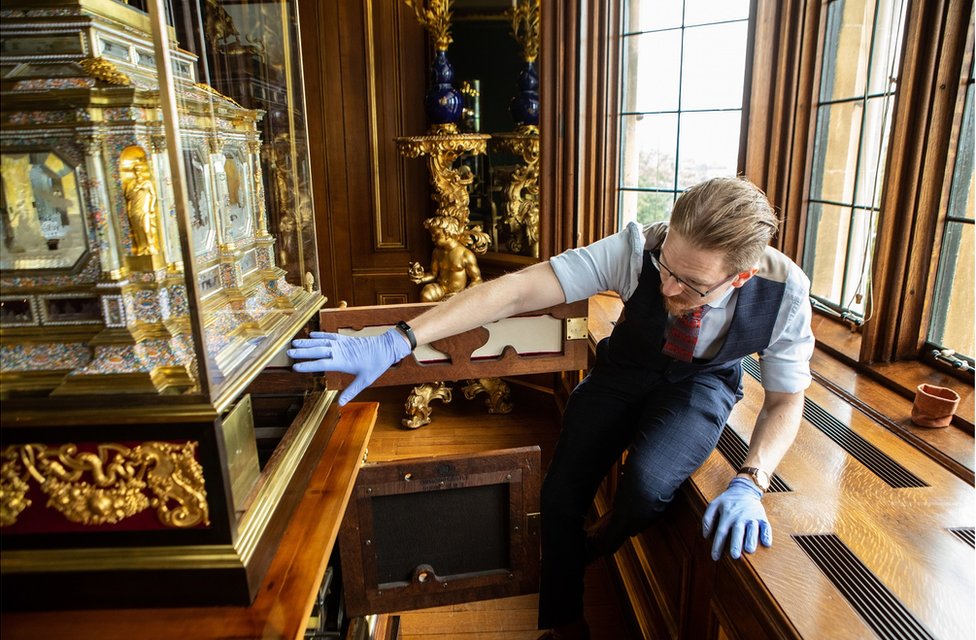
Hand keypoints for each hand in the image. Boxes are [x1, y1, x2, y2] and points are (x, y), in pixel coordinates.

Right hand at [288, 329, 410, 404]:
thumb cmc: (376, 364)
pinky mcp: (345, 339)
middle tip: (288, 353)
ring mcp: (342, 344)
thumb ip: (351, 391)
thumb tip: (340, 404)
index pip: (321, 364)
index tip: (296, 367)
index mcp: (343, 362)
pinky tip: (311, 335)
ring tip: (294, 343)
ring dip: (307, 342)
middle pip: (318, 351)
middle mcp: (340, 351)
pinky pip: (330, 336)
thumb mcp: (365, 380)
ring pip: (321, 342)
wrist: (386, 347)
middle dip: (303, 352)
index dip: (308, 365)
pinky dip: (320, 334)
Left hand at [701, 477, 771, 560]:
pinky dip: (766, 534)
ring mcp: (752, 517)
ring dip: (751, 540)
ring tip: (749, 550)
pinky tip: (766, 543)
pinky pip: (766, 526)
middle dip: (736, 544)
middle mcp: (739, 517)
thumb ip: (707, 519)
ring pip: (752, 529)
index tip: (715, 557)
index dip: (717, 545)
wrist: (744, 489)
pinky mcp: (762, 517)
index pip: (721, 532)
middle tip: (735, 556)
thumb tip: (705, 536)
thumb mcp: (714, 505)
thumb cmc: (727, 500)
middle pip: (737, 532)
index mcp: (727, 515)